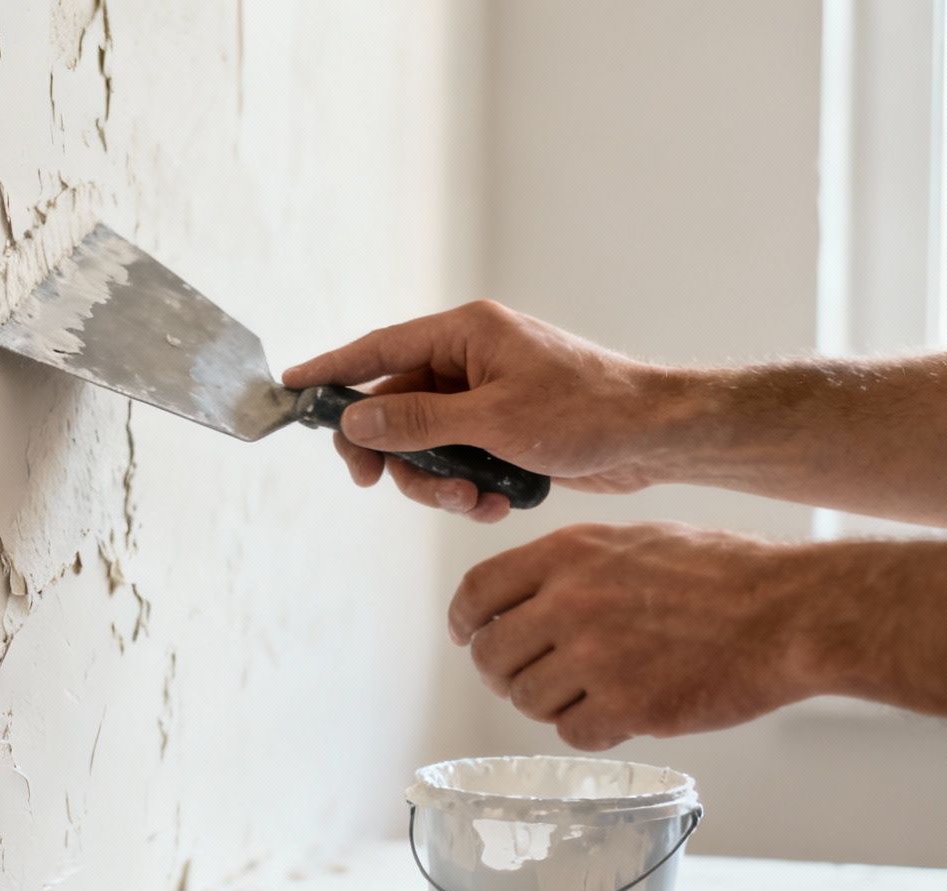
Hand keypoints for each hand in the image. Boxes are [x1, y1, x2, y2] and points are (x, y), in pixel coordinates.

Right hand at [281, 301, 690, 522]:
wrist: (655, 438)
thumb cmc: (587, 412)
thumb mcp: (492, 420)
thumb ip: (417, 421)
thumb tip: (355, 420)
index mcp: (466, 333)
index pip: (378, 349)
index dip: (331, 371)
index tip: (290, 389)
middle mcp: (471, 358)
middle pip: (395, 408)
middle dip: (397, 457)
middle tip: (382, 486)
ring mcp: (486, 395)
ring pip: (425, 445)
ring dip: (439, 482)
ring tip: (475, 502)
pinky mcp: (503, 429)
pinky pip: (459, 461)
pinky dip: (470, 488)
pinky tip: (500, 502)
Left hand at [447, 521, 815, 748]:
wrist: (790, 612)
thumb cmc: (724, 574)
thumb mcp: (634, 541)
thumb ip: (572, 567)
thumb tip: (522, 599)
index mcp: (568, 553)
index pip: (477, 591)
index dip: (466, 622)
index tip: (469, 638)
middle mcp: (571, 602)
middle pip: (491, 656)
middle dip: (505, 674)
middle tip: (532, 679)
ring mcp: (596, 657)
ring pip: (527, 701)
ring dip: (552, 705)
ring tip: (593, 693)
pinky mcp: (627, 706)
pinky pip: (572, 735)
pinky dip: (592, 731)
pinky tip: (622, 714)